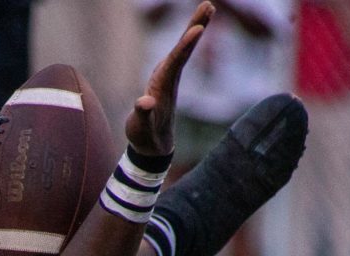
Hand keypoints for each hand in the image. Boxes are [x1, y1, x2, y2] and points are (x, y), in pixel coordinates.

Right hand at [125, 1, 213, 156]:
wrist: (154, 147)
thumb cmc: (145, 137)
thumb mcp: (139, 128)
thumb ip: (141, 115)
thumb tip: (144, 102)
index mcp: (163, 87)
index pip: (176, 62)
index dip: (185, 46)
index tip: (198, 29)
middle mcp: (170, 80)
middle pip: (184, 49)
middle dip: (196, 26)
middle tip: (210, 5)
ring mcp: (168, 79)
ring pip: (183, 49)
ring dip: (195, 27)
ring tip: (207, 8)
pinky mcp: (164, 79)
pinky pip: (177, 54)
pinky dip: (185, 40)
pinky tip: (193, 30)